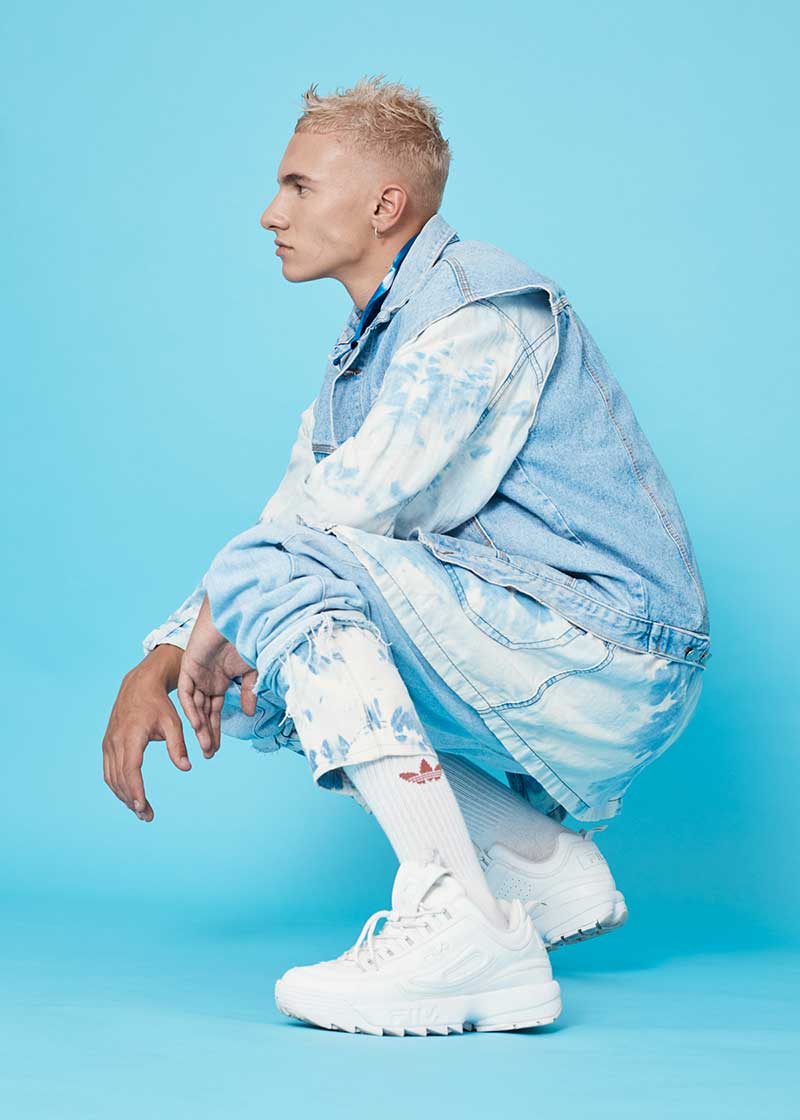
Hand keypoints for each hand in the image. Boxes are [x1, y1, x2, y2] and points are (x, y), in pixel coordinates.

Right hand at [102, 647, 191, 822]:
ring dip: (124, 797)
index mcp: (131, 735)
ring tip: (141, 811)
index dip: (136, 791)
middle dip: (132, 800)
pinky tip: (130, 796)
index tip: (143, 807)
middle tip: (148, 817)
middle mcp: (115, 741)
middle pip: (120, 779)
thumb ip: (177, 745)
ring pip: (112, 777)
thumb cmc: (159, 705)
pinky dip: (117, 786)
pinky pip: (108, 771)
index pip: (131, 769)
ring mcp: (108, 743)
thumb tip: (186, 767)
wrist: (138, 686)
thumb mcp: (173, 722)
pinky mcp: (107, 744)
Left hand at [177, 593, 257, 757]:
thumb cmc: (247, 638)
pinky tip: (197, 724)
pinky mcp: (189, 666)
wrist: (238, 616)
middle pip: (203, 713)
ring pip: (194, 706)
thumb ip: (249, 691)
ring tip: (205, 745)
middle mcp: (206, 680)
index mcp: (220, 681)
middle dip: (206, 734)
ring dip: (200, 726)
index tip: (216, 749)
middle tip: (209, 754)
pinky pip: (187, 692)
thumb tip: (250, 711)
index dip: (216, 730)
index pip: (215, 711)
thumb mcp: (252, 670)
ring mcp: (197, 673)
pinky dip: (192, 708)